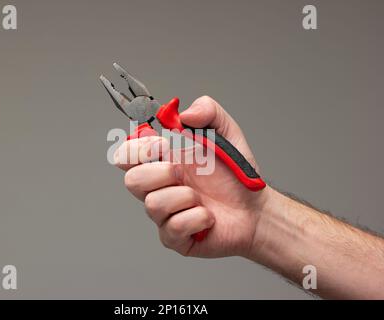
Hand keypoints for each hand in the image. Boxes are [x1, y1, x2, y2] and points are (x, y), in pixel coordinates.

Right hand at [114, 96, 269, 257]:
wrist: (256, 210)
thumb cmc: (236, 176)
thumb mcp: (227, 133)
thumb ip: (208, 111)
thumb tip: (184, 114)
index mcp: (163, 161)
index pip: (126, 155)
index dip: (136, 149)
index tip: (162, 145)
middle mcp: (159, 187)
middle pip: (131, 181)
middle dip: (159, 173)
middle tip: (183, 172)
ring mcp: (165, 214)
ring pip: (153, 205)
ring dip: (184, 196)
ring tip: (201, 197)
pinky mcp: (175, 237)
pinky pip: (174, 228)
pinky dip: (198, 218)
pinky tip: (208, 217)